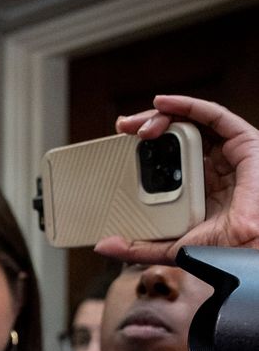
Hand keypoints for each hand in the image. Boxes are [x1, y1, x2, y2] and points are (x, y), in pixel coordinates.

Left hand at [96, 95, 258, 263]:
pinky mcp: (243, 142)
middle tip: (124, 127)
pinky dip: (188, 105)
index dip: (144, 145)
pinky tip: (164, 103)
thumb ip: (138, 247)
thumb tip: (104, 245)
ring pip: (192, 121)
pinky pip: (214, 115)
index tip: (119, 142)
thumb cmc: (221, 247)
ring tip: (138, 124)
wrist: (246, 246)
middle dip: (147, 125)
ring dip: (162, 114)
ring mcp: (227, 153)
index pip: (168, 155)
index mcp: (197, 184)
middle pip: (177, 134)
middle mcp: (212, 165)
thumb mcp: (170, 247)